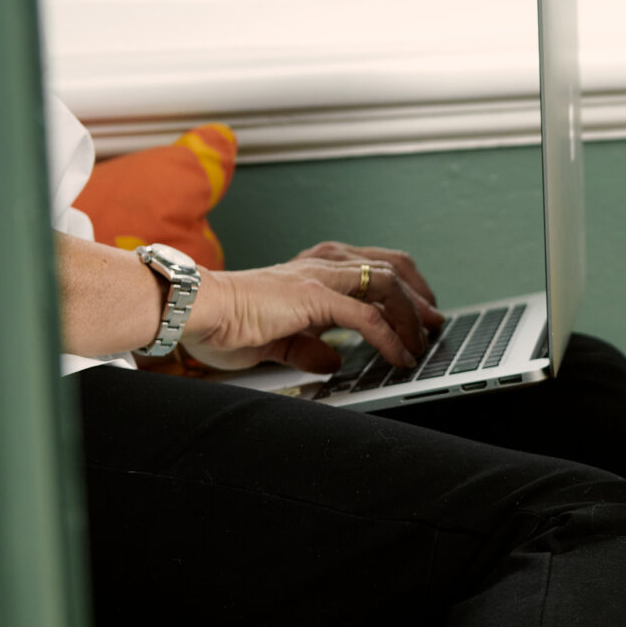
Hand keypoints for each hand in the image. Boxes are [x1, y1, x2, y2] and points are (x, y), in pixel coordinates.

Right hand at [182, 243, 444, 371]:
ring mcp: (316, 277)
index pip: (372, 268)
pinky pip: (366, 316)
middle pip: (390, 266)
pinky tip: (400, 357)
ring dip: (412, 315)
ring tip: (422, 342)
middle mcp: (318, 266)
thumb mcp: (274, 342)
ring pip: (386, 283)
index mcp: (310, 272)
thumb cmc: (219, 323)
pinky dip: (390, 338)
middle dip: (419, 296)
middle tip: (435, 324)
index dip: (403, 290)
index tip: (419, 316)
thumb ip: (304, 347)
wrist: (190, 311)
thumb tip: (331, 360)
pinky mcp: (312, 296)